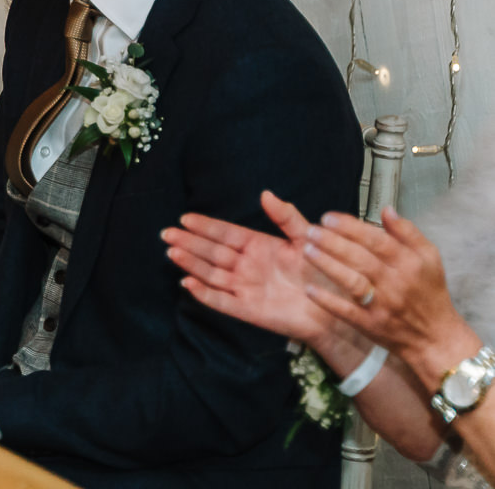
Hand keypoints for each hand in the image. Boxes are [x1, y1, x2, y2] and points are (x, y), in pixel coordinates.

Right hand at [163, 190, 340, 346]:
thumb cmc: (324, 271)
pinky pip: (221, 301)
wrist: (336, 308)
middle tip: (167, 233)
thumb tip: (265, 194)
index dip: (205, 226)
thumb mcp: (307, 239)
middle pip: (211, 252)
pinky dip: (204, 293)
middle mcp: (246, 265)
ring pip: (211, 273)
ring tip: (173, 252)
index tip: (185, 217)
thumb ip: (287, 217)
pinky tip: (188, 283)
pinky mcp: (247, 310)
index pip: (225, 233)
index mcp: (257, 245)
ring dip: (191, 263)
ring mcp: (245, 288)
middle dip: (189, 242)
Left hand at [303, 207, 480, 378]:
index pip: (377, 240)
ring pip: (352, 282)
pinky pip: (346, 312)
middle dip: (333, 242)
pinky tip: (310, 289)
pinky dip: (328, 301)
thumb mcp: (429, 259)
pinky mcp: (371, 325)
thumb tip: (387, 210)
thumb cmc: (429, 293)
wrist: (435, 338)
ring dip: (328, 266)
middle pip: (361, 258)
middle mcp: (396, 283)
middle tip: (312, 230)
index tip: (329, 217)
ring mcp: (382, 305)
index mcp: (410, 263)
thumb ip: (408, 232)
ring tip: (307, 250)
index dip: (351, 227)